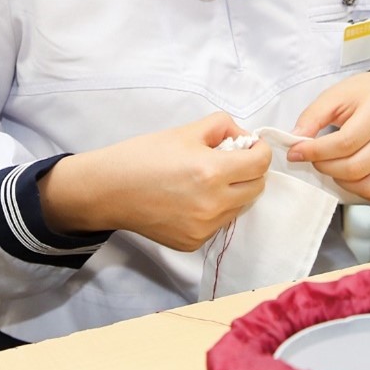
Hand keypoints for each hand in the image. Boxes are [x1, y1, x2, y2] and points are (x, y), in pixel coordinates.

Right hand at [41, 113, 269, 251]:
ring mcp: (204, 228)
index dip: (260, 150)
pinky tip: (192, 199)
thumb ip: (221, 127)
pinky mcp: (193, 242)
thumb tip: (244, 138)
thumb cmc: (143, 156)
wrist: (109, 190)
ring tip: (208, 179)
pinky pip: (219, 224)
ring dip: (235, 191)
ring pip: (240, 207)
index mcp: (212, 172)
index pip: (260, 164)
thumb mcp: (184, 131)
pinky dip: (215, 210)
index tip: (251, 146)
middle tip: (231, 160)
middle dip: (250, 171)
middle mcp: (213, 204)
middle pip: (256, 188)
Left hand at [286, 72, 369, 201]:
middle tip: (313, 159)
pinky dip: (357, 189)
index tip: (296, 152)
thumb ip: (313, 117)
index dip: (316, 152)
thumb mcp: (336, 95)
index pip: (345, 142)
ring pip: (367, 184)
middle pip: (355, 166)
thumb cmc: (364, 94)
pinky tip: (347, 174)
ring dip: (340, 181)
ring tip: (330, 165)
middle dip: (325, 167)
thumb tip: (295, 141)